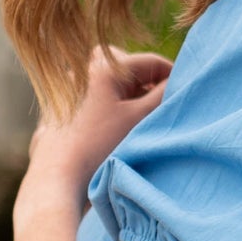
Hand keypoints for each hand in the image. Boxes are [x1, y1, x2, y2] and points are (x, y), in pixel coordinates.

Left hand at [23, 45, 173, 201]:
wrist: (57, 178)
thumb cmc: (98, 147)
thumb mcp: (138, 120)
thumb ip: (163, 96)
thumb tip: (180, 80)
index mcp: (104, 68)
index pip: (151, 62)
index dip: (172, 76)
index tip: (184, 94)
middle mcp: (83, 72)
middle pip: (127, 68)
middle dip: (146, 83)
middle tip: (158, 106)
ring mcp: (69, 91)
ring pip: (109, 84)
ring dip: (127, 96)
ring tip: (135, 121)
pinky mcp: (61, 110)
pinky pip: (93, 99)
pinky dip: (107, 108)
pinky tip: (111, 130)